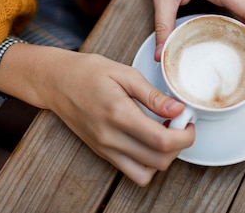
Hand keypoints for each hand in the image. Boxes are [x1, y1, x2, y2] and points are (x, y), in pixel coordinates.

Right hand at [0, 43, 194, 185]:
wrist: (56, 82)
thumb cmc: (88, 72)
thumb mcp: (124, 73)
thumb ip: (152, 95)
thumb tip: (178, 110)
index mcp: (118, 114)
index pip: (162, 140)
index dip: (185, 135)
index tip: (188, 121)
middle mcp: (111, 137)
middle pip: (159, 161)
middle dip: (179, 147)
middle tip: (179, 125)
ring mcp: (105, 148)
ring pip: (146, 173)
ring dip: (163, 158)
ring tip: (164, 134)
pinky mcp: (102, 153)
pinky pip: (131, 171)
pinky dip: (147, 163)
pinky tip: (148, 141)